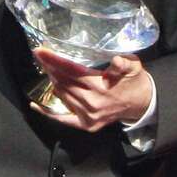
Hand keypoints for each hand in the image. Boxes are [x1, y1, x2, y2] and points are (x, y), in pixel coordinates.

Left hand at [28, 48, 154, 132]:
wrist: (141, 104)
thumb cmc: (134, 81)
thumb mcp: (134, 67)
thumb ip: (124, 63)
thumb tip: (115, 61)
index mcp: (101, 86)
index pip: (71, 70)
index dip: (54, 60)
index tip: (40, 51)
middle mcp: (91, 102)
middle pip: (63, 82)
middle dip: (50, 68)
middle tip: (41, 56)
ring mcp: (87, 115)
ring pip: (62, 95)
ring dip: (52, 82)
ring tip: (47, 70)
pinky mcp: (86, 124)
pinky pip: (63, 118)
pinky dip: (48, 112)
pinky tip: (35, 105)